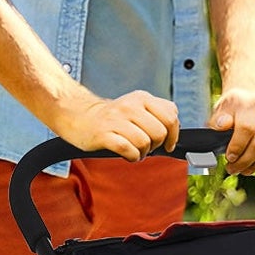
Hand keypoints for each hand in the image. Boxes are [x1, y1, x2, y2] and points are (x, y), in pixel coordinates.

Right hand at [53, 86, 179, 159]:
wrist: (79, 116)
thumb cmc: (112, 117)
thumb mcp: (138, 106)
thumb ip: (158, 113)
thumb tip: (175, 131)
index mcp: (142, 98)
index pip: (171, 116)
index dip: (173, 134)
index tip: (167, 143)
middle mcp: (130, 106)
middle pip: (160, 132)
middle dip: (156, 145)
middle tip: (146, 146)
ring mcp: (116, 120)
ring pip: (145, 142)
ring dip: (143, 153)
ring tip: (134, 150)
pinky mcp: (104, 134)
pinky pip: (129, 150)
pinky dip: (132, 157)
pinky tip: (128, 154)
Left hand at [208, 87, 254, 172]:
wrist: (252, 98)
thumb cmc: (235, 111)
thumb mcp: (221, 112)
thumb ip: (218, 120)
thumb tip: (222, 125)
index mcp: (251, 103)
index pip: (247, 128)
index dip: (237, 147)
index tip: (230, 157)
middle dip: (246, 161)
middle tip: (235, 168)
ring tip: (248, 169)